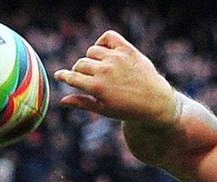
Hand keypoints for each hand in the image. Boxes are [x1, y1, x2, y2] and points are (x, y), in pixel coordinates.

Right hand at [54, 30, 179, 126]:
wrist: (157, 102)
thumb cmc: (129, 109)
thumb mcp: (105, 110)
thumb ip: (83, 103)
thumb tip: (62, 100)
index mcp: (97, 88)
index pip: (72, 76)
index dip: (63, 76)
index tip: (59, 75)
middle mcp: (105, 71)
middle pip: (81, 63)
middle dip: (80, 71)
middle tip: (90, 78)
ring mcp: (116, 59)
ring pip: (92, 51)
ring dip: (93, 59)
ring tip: (102, 68)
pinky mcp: (127, 50)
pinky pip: (108, 36)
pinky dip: (104, 41)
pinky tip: (106, 52)